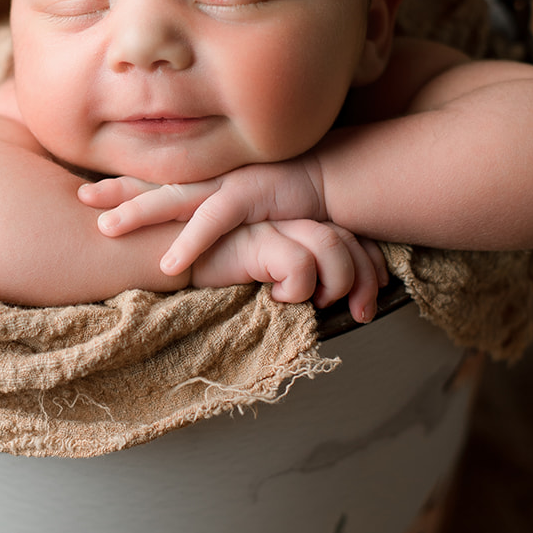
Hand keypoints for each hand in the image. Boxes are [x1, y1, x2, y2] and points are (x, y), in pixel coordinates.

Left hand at [78, 161, 324, 274]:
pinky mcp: (251, 196)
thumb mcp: (245, 206)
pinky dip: (190, 242)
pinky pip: (213, 221)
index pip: (156, 181)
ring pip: (174, 197)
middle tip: (79, 197)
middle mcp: (212, 179)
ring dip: (139, 212)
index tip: (84, 190)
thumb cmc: (287, 198)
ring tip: (106, 229)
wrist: (333, 179)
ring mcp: (229, 184)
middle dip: (116, 190)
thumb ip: (219, 218)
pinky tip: (167, 264)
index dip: (122, 185)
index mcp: (206, 181)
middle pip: (155, 183)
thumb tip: (189, 242)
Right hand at [190, 220, 387, 322]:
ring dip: (333, 285)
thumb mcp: (263, 271)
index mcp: (296, 222)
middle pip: (348, 240)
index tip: (371, 299)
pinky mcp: (256, 238)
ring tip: (313, 303)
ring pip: (330, 248)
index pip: (350, 236)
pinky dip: (296, 289)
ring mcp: (274, 224)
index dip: (370, 266)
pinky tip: (276, 298)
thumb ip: (292, 275)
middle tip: (362, 314)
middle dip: (364, 281)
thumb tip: (342, 306)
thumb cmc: (212, 267)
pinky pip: (298, 265)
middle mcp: (290, 218)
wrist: (161, 253)